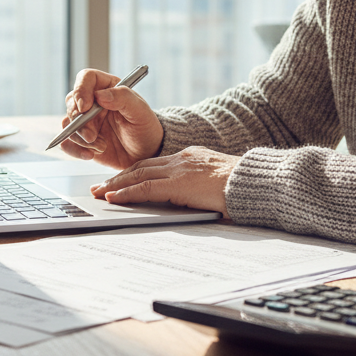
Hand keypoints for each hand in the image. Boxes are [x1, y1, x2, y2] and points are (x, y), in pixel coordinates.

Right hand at [59, 68, 163, 168]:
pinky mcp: (81, 139)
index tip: (85, 107)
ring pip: (67, 123)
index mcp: (107, 88)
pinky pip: (66, 142)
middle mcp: (93, 102)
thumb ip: (123, 98)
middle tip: (92, 136)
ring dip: (80, 138)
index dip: (81, 90)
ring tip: (101, 146)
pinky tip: (90, 155)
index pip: (86, 78)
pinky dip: (74, 150)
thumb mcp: (140, 112)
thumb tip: (100, 95)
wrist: (145, 154)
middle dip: (79, 121)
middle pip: (72, 102)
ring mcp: (85, 121)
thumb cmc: (145, 129)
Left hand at [89, 147, 238, 216]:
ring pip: (138, 175)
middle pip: (141, 166)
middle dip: (118, 177)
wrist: (256, 182)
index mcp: (191, 157)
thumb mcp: (216, 181)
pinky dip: (126, 193)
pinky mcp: (179, 184)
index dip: (134, 172)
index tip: (119, 179)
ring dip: (115, 185)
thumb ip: (199, 185)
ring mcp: (179, 170)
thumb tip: (192, 198)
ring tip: (99, 194)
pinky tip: (114, 199)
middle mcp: (182, 159)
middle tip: (99, 187)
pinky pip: (146, 188)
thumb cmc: (243, 186)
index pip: (154, 163)